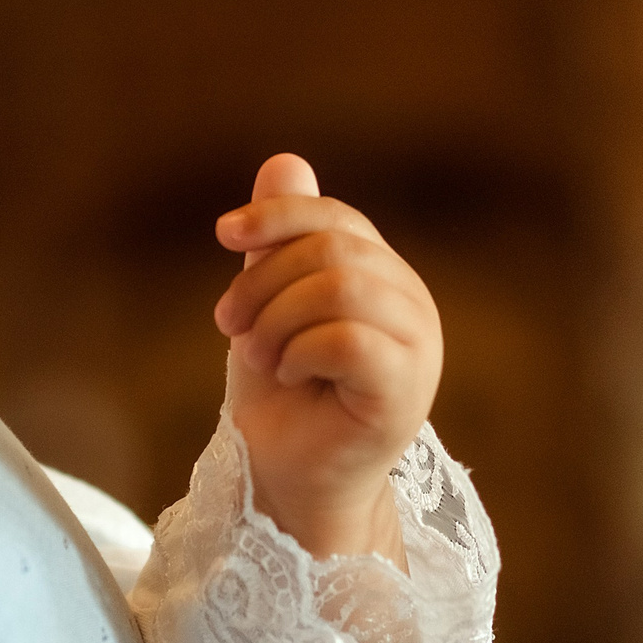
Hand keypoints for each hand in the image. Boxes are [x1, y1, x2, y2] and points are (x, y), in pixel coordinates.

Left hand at [212, 153, 441, 563]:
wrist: (288, 481)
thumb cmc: (283, 398)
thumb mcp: (269, 304)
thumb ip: (282, 241)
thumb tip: (286, 161)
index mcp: (385, 278)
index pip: (338, 219)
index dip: (277, 217)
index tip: (224, 235)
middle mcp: (412, 305)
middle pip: (334, 249)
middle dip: (263, 281)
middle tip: (229, 325)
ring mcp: (417, 349)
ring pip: (339, 287)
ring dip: (276, 319)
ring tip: (259, 356)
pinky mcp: (405, 392)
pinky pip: (348, 339)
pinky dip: (299, 352)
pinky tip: (288, 375)